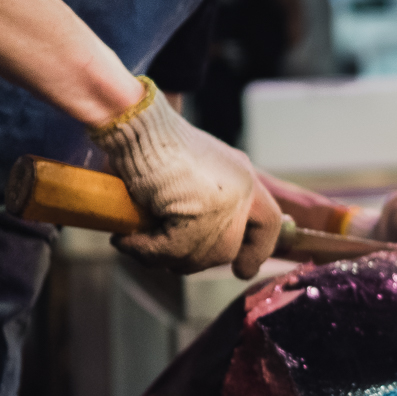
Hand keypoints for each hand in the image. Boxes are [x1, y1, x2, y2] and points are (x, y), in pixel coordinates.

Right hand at [90, 78, 283, 277]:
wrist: (136, 125)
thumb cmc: (151, 144)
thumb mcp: (191, 173)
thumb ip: (204, 201)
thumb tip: (195, 246)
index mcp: (244, 177)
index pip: (270, 223)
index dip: (258, 250)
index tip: (242, 270)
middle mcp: (243, 189)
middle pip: (228, 248)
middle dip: (194, 260)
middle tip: (164, 255)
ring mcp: (226, 201)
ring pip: (201, 255)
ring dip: (164, 256)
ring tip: (138, 243)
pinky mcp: (202, 212)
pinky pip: (173, 251)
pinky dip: (144, 250)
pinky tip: (126, 240)